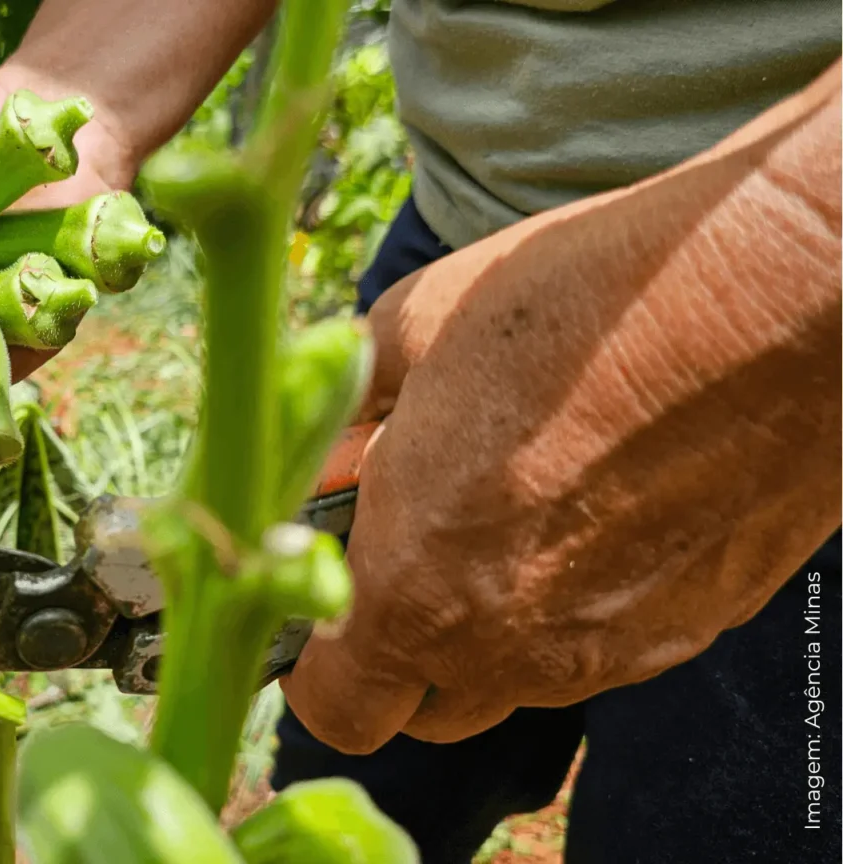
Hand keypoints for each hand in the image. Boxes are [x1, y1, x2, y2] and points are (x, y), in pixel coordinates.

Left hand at [281, 65, 840, 753]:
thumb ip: (345, 416)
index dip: (314, 665)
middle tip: (403, 548)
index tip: (320, 601)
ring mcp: (610, 651)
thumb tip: (324, 456)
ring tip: (505, 510)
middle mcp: (512, 648)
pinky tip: (589, 505)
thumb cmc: (583, 302)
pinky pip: (595, 649)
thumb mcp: (415, 329)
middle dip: (396, 648)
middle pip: (424, 709)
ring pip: (513, 682)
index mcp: (419, 588)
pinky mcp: (688, 628)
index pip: (337, 708)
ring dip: (485, 627)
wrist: (778, 299)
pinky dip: (570, 605)